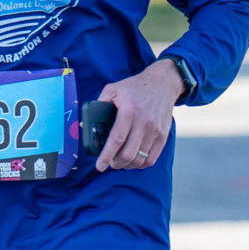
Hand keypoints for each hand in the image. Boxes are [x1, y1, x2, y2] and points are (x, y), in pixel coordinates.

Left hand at [95, 58, 183, 172]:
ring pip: (140, 159)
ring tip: (121, 162)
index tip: (100, 166)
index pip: (117, 139)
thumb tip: (85, 125)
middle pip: (129, 154)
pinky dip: (141, 164)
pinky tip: (134, 160)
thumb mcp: (113, 89)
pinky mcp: (163, 135)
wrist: (162, 83)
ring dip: (128, 165)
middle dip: (116, 163)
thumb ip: (98, 105)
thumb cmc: (134, 87)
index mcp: (129, 110)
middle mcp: (144, 122)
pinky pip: (152, 158)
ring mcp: (156, 130)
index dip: (107, 156)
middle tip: (110, 163)